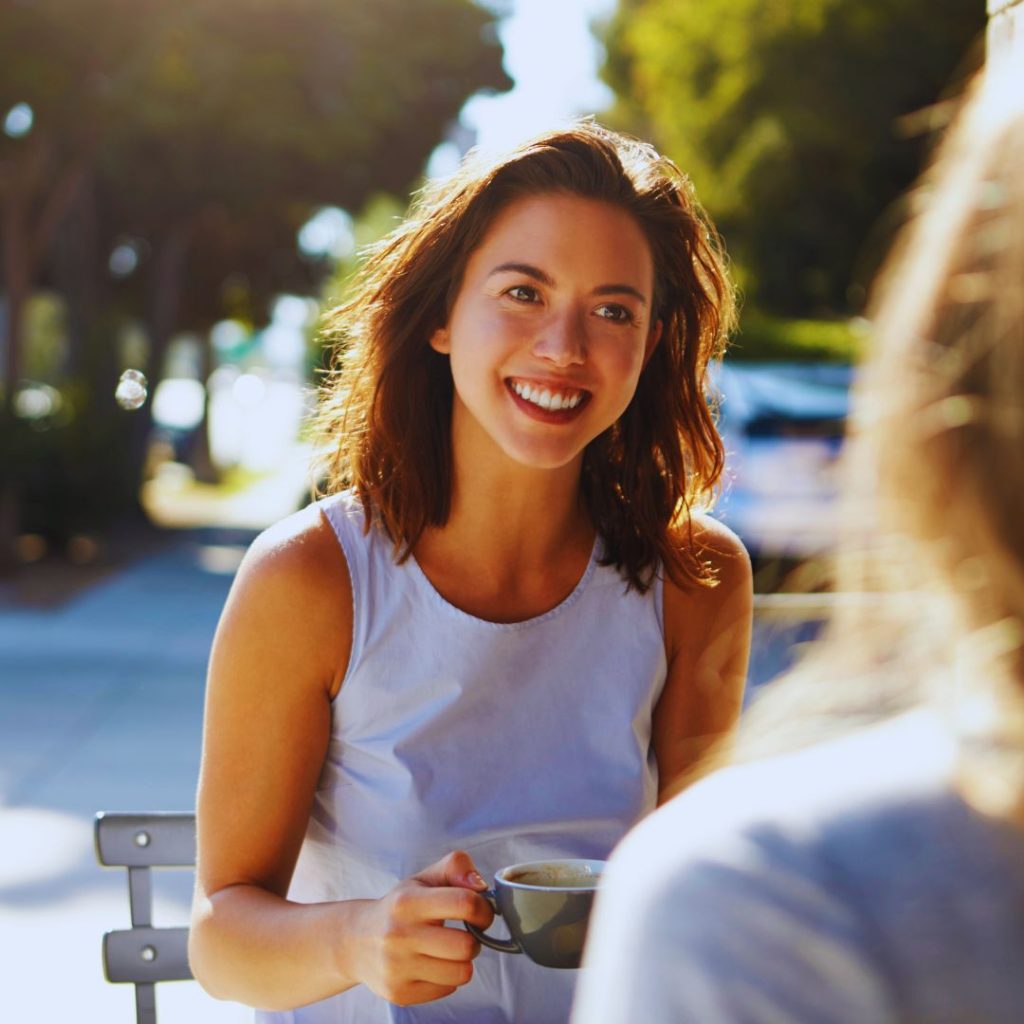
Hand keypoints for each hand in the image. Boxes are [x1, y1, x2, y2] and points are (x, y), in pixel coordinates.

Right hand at [348, 850, 493, 1005]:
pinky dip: (447, 979)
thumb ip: (455, 868)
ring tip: (449, 951)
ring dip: (463, 962)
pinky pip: (446, 989)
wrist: (356, 941)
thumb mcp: (422, 879)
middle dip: (474, 940)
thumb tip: (481, 885)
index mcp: (407, 901)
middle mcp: (399, 934)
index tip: (481, 913)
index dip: (483, 909)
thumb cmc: (399, 907)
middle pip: (465, 945)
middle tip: (464, 935)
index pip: (464, 903)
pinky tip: (432, 966)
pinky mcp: (398, 993)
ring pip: (460, 972)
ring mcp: (396, 967)